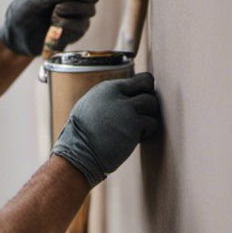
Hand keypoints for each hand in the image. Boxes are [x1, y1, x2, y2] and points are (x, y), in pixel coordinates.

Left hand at [0, 0, 99, 56]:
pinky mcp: (73, 32)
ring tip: (52, 19)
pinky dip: (67, 28)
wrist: (14, 38)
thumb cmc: (21, 13)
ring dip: (70, 16)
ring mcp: (74, 16)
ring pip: (89, 13)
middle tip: (58, 8)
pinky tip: (54, 29)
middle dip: (77, 4)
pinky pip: (81, 29)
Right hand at [51, 72, 161, 186]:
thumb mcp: (90, 106)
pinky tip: (132, 138)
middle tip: (141, 112)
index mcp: (106, 88)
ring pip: (152, 103)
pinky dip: (146, 131)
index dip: (142, 89)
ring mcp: (126, 109)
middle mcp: (117, 94)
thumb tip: (130, 94)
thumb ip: (110, 98)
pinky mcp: (134, 125)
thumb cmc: (83, 135)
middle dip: (147, 97)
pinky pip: (151, 123)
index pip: (138, 79)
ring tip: (134, 127)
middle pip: (147, 84)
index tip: (138, 102)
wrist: (79, 153)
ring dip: (147, 115)